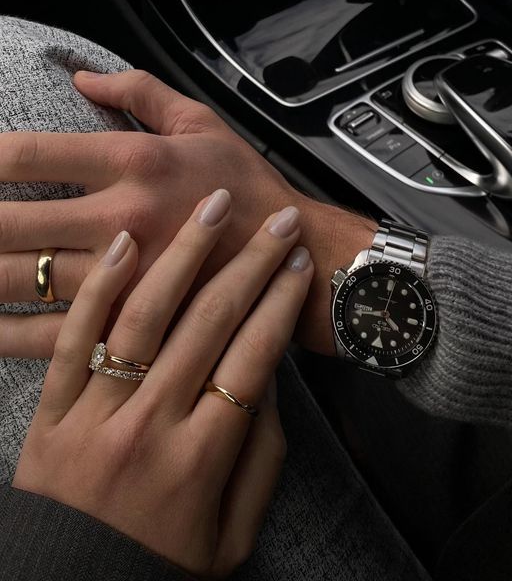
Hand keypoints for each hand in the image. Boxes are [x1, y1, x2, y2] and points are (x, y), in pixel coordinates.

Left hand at [0, 69, 374, 357]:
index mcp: (135, 163)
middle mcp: (121, 219)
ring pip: (22, 280)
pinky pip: (56, 335)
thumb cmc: (252, 191)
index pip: (30, 154)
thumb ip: (140, 92)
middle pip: (9, 224)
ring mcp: (124, 278)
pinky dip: (7, 333)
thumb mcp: (204, 125)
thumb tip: (81, 78)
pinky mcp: (135, 325)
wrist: (298, 261)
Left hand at [13, 192, 313, 577]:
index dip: (282, 303)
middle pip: (210, 323)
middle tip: (277, 222)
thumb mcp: (231, 537)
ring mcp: (96, 412)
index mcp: (201, 458)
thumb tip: (265, 385)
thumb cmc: (155, 565)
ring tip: (212, 207)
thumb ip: (258, 461)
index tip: (299, 264)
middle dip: (251, 264)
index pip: (253, 357)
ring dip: (184, 253)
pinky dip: (100, 286)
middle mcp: (151, 423)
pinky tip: (125, 241)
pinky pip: (76, 337)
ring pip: (146, 315)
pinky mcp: (54, 409)